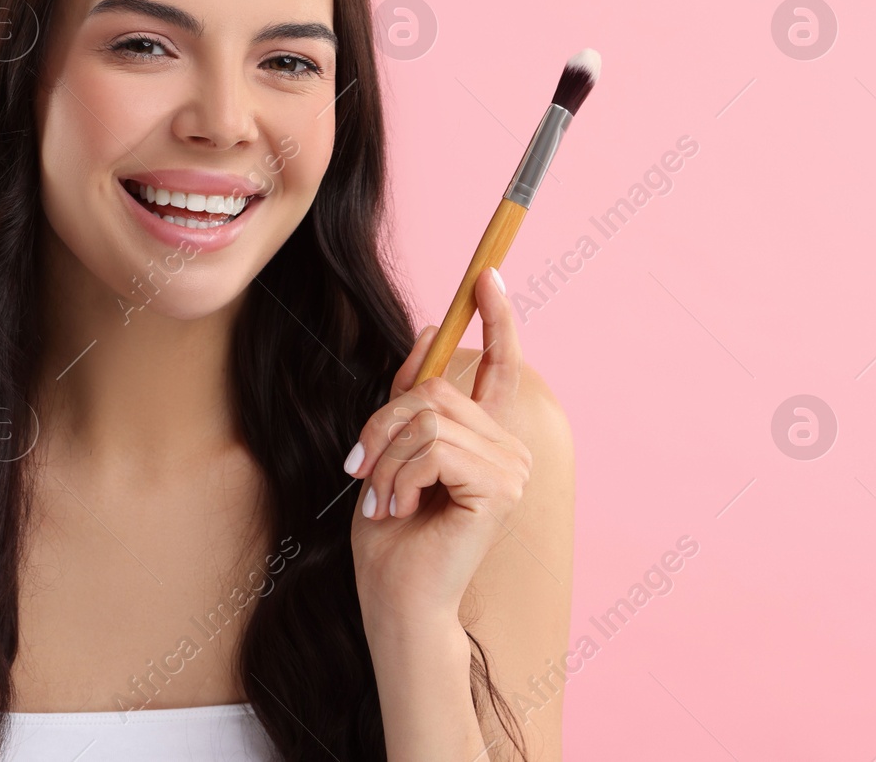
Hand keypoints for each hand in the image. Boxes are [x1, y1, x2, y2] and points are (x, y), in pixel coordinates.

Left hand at [347, 268, 532, 625]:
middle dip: (382, 424)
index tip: (487, 275)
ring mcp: (511, 467)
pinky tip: (401, 508)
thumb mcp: (391, 449)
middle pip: (433, 389)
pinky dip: (399, 474)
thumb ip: (411, 397)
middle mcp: (509, 448)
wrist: (394, 600)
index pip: (500, 366)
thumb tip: (430, 330)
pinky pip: (430, 446)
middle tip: (364, 471)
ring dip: (385, 458)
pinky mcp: (499, 487)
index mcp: (487, 439)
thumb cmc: (390, 535)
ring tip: (384, 500)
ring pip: (425, 416)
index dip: (496, 318)